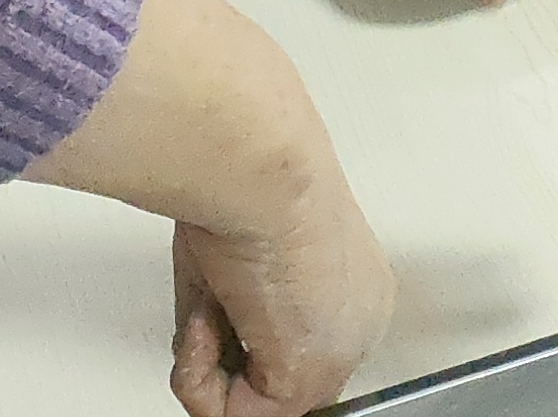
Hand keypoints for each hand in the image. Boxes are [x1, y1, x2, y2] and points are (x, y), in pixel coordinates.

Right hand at [169, 156, 393, 415]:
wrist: (258, 167)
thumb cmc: (250, 179)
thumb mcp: (243, 259)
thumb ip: (241, 315)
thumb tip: (213, 351)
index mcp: (356, 286)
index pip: (303, 349)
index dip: (249, 346)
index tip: (223, 319)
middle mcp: (359, 324)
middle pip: (282, 383)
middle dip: (228, 359)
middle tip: (212, 305)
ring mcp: (338, 355)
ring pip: (254, 405)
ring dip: (209, 361)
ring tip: (213, 298)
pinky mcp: (304, 378)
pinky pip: (234, 416)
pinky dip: (198, 375)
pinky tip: (211, 314)